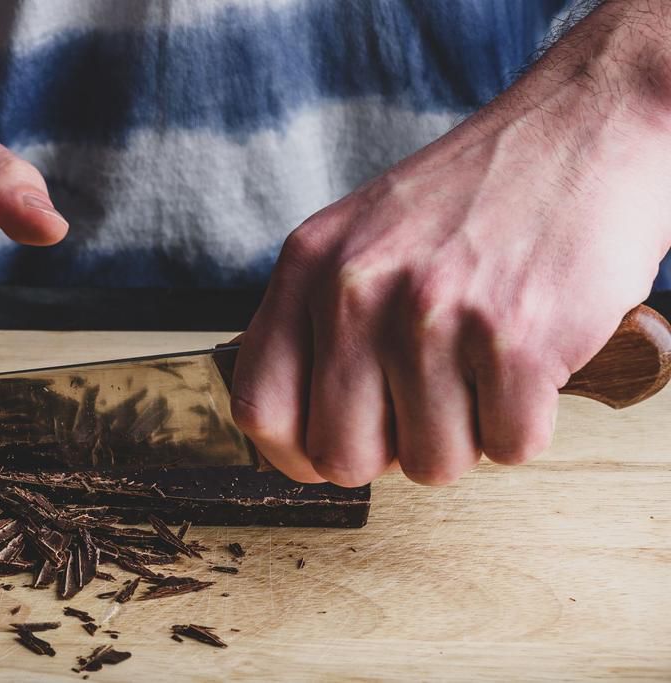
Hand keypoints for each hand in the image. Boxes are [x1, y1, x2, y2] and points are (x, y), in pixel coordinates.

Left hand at [231, 1, 670, 484]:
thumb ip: (318, 322)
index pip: (259, 408)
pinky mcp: (515, 339)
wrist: (585, 128)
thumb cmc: (476, 195)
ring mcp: (432, 314)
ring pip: (431, 465)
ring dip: (466, 435)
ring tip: (482, 366)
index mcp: (308, 267)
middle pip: (341, 457)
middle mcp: (356, 290)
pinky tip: (528, 360)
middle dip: (390, 451)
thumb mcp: (362, 238)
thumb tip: (302, 431)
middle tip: (426, 404)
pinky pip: (509, 448)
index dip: (294, 453)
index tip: (327, 454)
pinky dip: (526, 421)